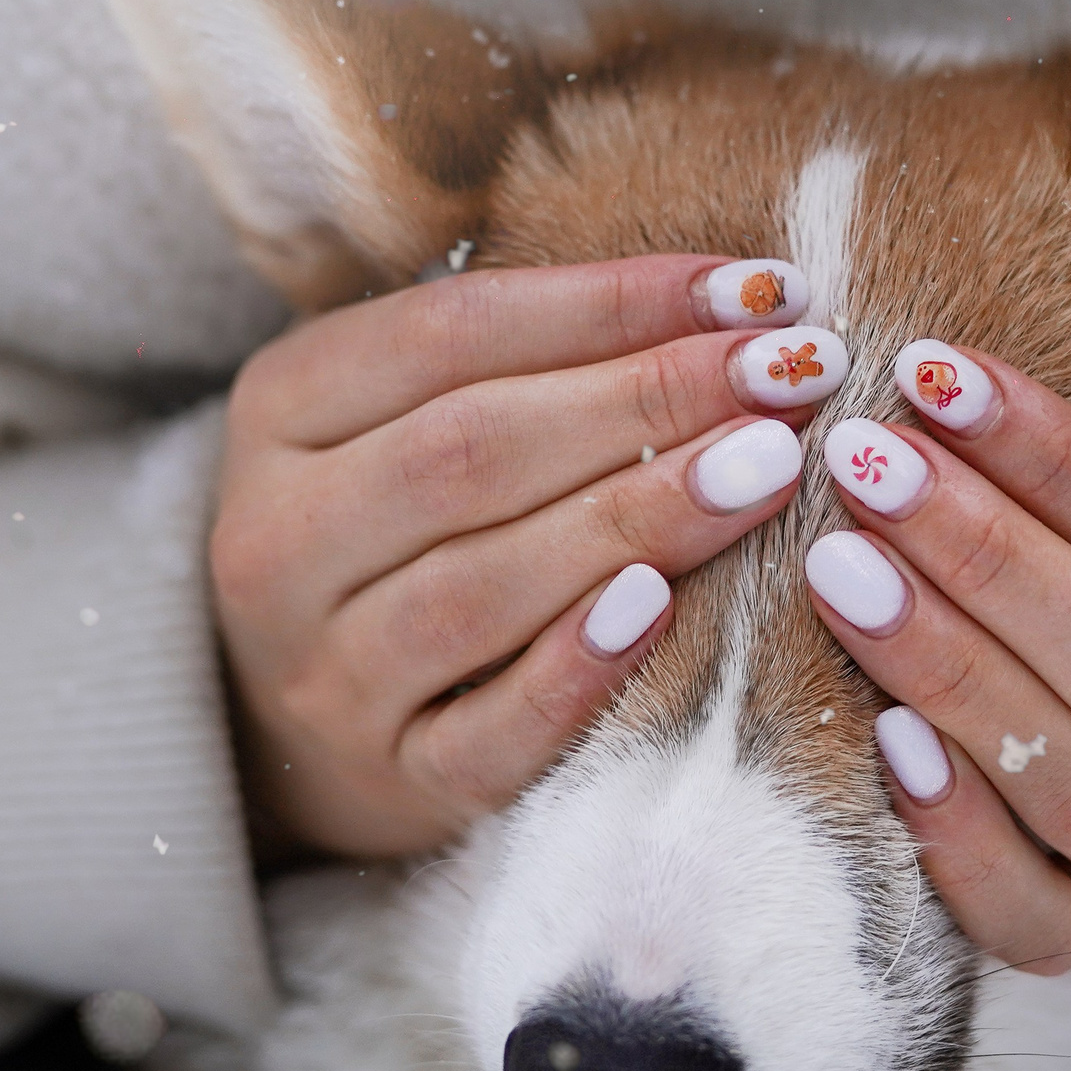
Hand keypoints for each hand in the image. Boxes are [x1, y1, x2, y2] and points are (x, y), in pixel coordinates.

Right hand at [214, 255, 836, 858]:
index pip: (452, 330)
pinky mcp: (391, 782)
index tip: (762, 289)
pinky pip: (488, 733)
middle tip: (791, 373)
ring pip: (480, 585)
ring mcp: (327, 673)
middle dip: (650, 400)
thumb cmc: (400, 533)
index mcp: (280, 409)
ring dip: (639, 517)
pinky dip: (574, 671)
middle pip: (473, 449)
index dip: (613, 302)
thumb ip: (531, 356)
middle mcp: (278, 540)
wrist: (293, 726)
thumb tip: (739, 307)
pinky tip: (662, 609)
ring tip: (769, 466)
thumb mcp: (412, 416)